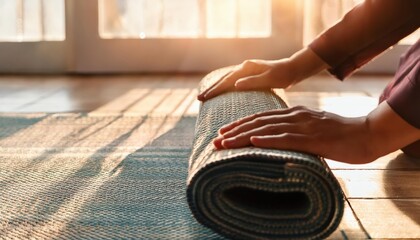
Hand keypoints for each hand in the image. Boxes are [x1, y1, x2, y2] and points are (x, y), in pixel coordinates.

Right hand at [197, 48, 328, 100]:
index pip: (227, 81)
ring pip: (227, 80)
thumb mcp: (269, 79)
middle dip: (212, 89)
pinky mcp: (249, 75)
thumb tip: (235, 84)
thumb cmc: (283, 75)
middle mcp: (244, 67)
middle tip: (199, 99)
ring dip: (216, 88)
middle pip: (224, 79)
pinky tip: (220, 92)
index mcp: (247, 68)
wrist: (293, 69)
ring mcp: (245, 71)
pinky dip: (224, 87)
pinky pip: (232, 81)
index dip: (215, 90)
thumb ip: (252, 81)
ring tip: (206, 96)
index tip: (204, 98)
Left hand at [213, 103, 419, 163]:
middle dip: (234, 131)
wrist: (366, 133)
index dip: (241, 124)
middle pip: (258, 122)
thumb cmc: (340, 135)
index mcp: (294, 113)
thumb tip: (280, 140)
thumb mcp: (313, 129)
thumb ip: (296, 131)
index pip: (261, 117)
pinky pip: (287, 138)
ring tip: (225, 143)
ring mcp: (303, 125)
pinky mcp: (313, 138)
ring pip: (267, 129)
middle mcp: (295, 116)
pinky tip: (253, 142)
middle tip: (216, 141)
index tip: (224, 132)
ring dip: (243, 136)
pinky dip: (268, 139)